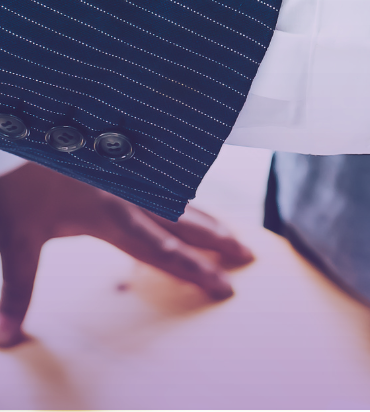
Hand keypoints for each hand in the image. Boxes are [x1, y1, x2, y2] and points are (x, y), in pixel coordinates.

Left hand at [0, 162, 252, 347]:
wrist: (24, 129)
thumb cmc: (17, 188)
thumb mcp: (14, 238)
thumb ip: (18, 286)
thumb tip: (5, 334)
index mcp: (111, 215)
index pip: (163, 253)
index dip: (197, 272)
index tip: (224, 287)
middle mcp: (131, 196)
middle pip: (185, 224)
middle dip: (219, 242)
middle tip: (249, 257)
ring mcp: (132, 179)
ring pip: (182, 203)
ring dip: (210, 221)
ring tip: (235, 236)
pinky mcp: (127, 169)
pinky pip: (168, 188)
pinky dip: (191, 202)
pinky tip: (198, 208)